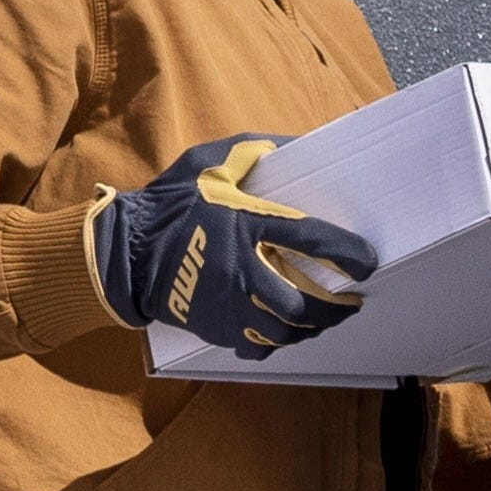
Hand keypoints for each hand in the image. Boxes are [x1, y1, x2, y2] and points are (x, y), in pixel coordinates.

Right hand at [87, 134, 377, 357]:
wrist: (123, 250)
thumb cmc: (168, 203)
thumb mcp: (208, 162)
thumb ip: (252, 152)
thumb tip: (295, 145)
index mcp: (244, 224)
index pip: (311, 239)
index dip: (346, 253)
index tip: (367, 262)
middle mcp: (240, 270)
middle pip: (302, 303)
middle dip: (335, 308)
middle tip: (352, 303)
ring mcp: (226, 304)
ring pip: (284, 331)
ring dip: (312, 329)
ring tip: (326, 320)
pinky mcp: (214, 326)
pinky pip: (257, 345)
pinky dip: (277, 343)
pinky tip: (287, 333)